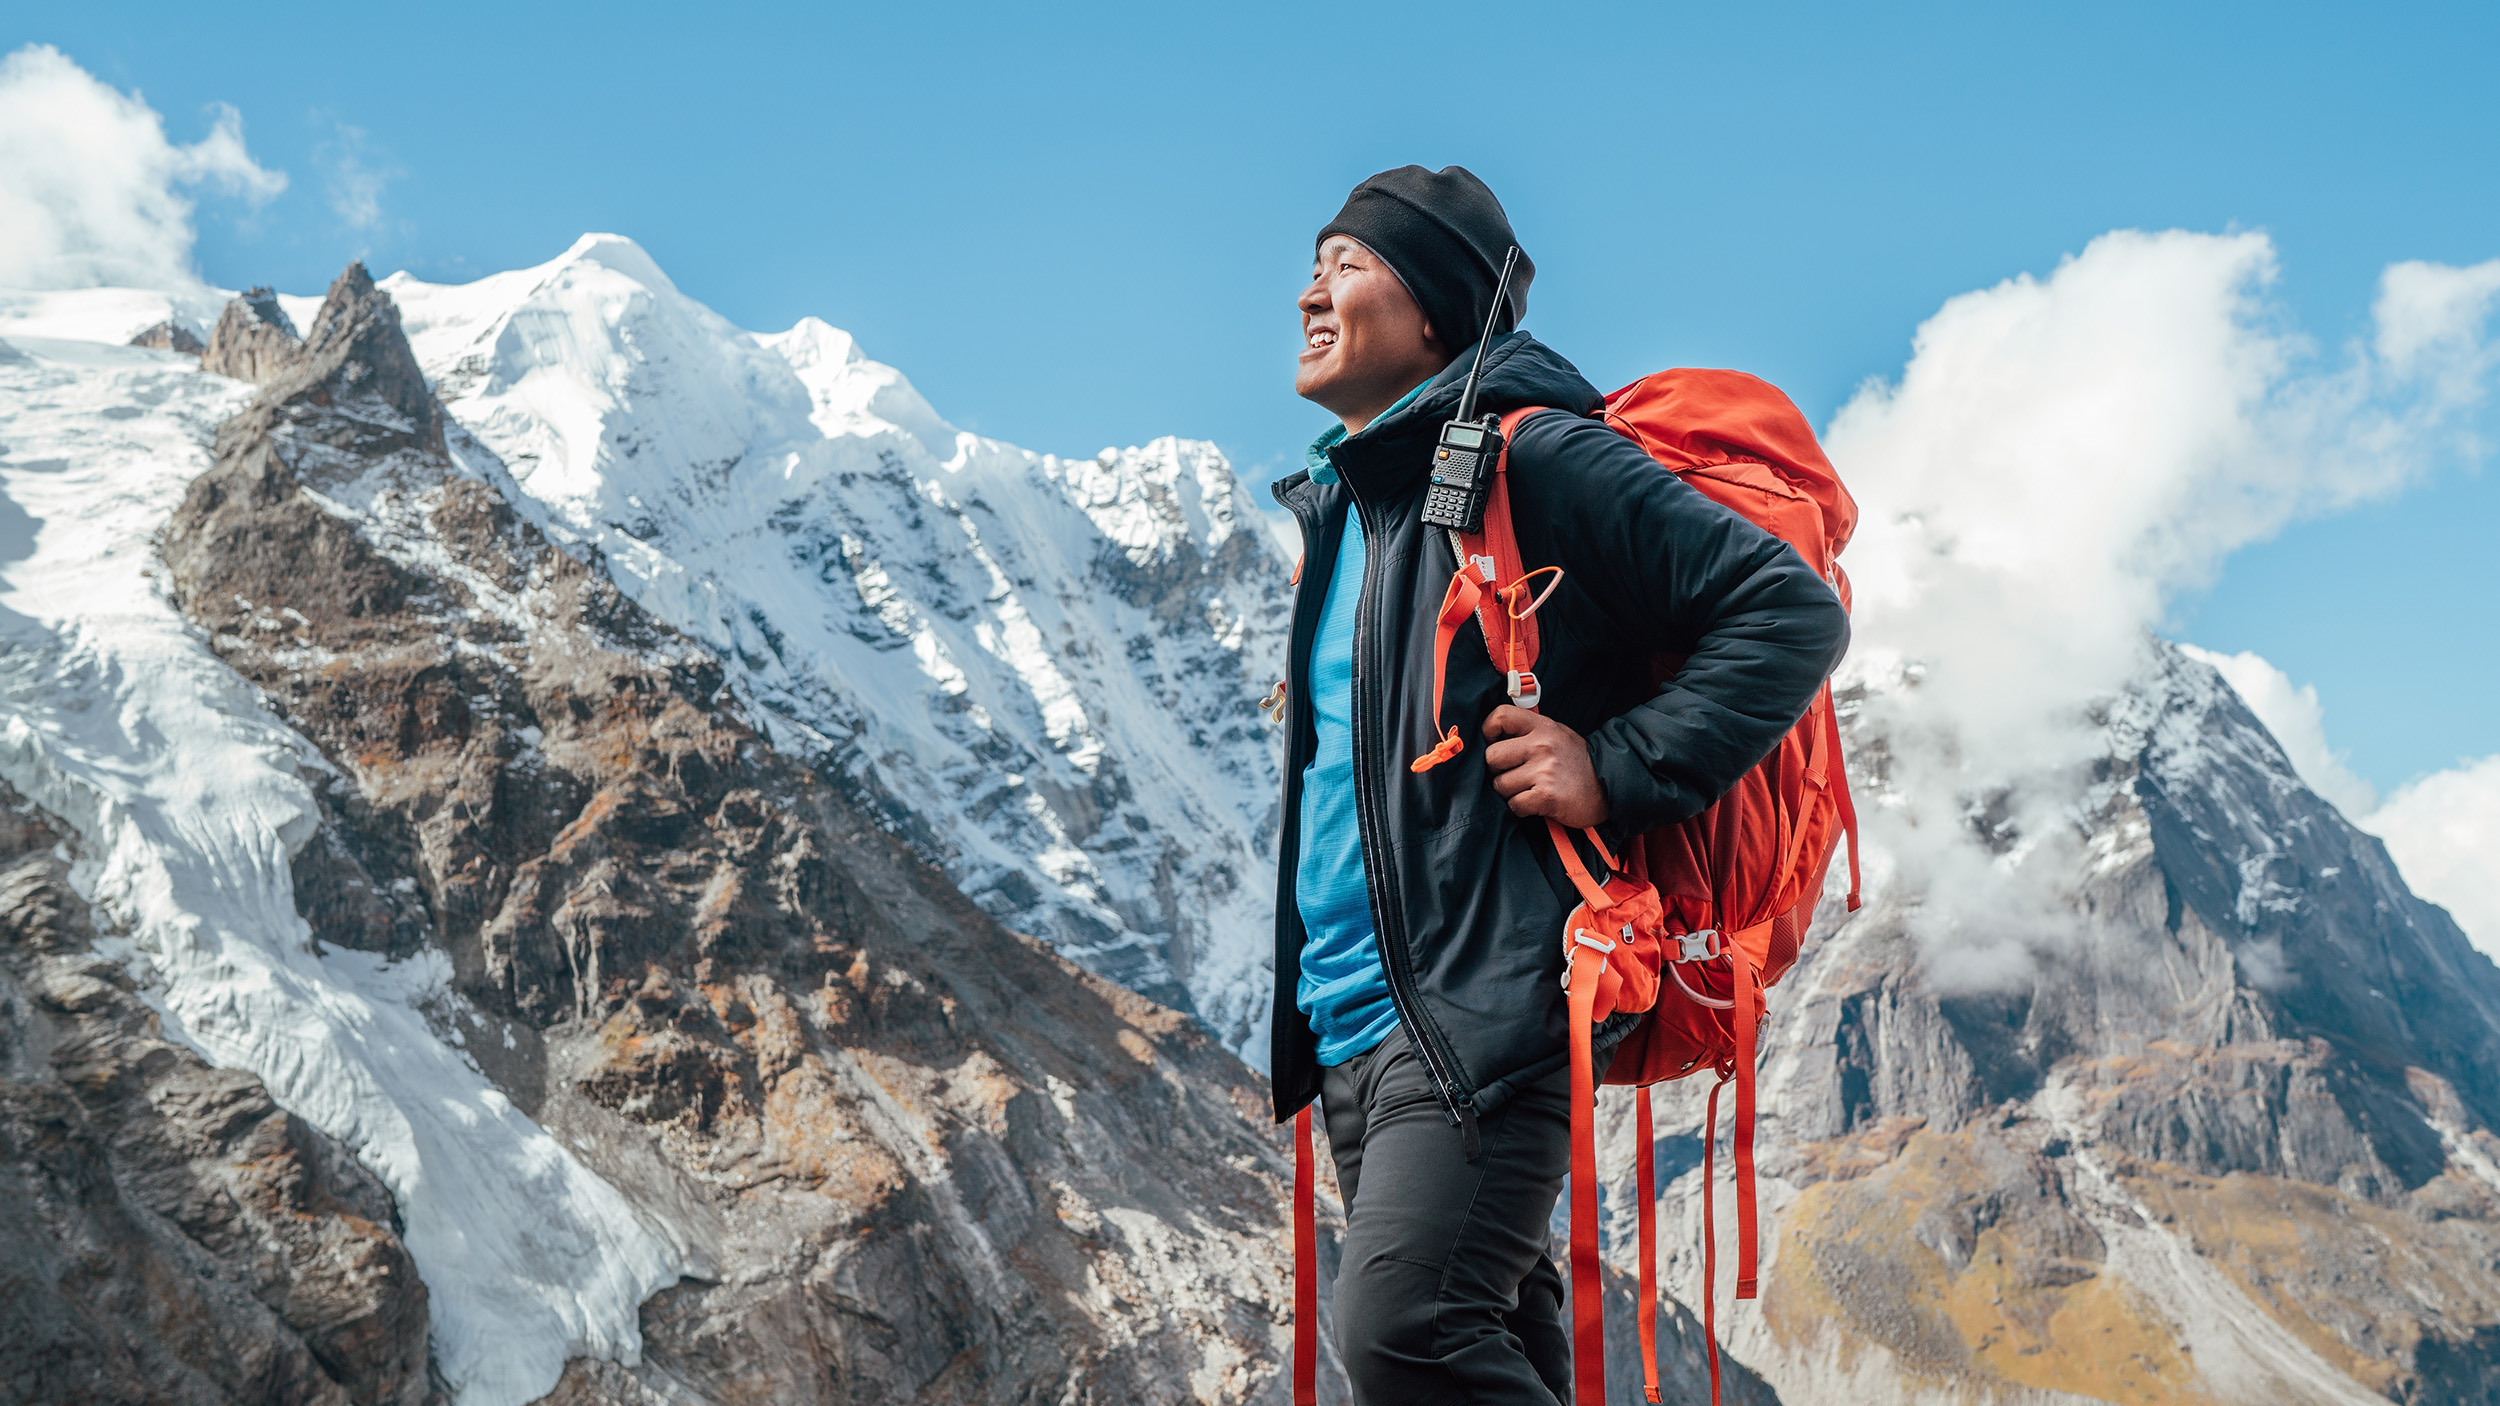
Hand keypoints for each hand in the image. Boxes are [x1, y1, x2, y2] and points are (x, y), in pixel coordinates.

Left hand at [1482, 706, 1608, 827]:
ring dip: (1510, 792)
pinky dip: (1521, 808)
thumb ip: (1529, 731)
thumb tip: (1494, 736)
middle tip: (1515, 774)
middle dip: (1498, 770)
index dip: (1489, 731)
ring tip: (1530, 789)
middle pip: (1492, 757)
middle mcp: (1542, 746)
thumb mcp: (1557, 734)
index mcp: (1543, 727)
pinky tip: (1536, 803)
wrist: (1608, 787)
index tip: (1494, 742)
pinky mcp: (1546, 796)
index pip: (1500, 716)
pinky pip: (1514, 805)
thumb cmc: (1576, 762)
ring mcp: (1544, 771)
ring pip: (1500, 785)